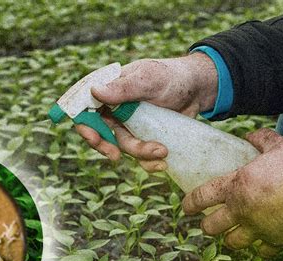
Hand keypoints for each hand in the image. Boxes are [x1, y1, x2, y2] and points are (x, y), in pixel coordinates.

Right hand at [76, 52, 217, 171]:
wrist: (198, 89)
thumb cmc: (171, 76)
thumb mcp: (148, 80)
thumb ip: (123, 88)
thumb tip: (94, 90)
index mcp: (109, 91)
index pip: (84, 109)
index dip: (84, 125)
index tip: (93, 138)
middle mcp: (114, 110)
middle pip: (99, 134)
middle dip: (106, 147)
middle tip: (116, 156)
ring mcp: (128, 125)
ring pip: (123, 146)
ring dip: (140, 153)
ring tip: (163, 151)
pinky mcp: (143, 137)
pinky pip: (139, 156)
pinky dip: (149, 162)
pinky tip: (163, 162)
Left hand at [182, 128, 282, 256]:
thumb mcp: (280, 147)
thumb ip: (263, 140)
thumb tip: (252, 134)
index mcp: (237, 186)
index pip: (201, 196)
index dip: (189, 204)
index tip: (185, 208)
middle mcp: (242, 210)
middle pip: (211, 226)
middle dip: (207, 226)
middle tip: (209, 223)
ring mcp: (258, 228)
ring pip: (232, 242)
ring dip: (230, 239)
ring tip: (232, 234)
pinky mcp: (276, 241)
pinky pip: (263, 251)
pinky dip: (262, 248)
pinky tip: (264, 242)